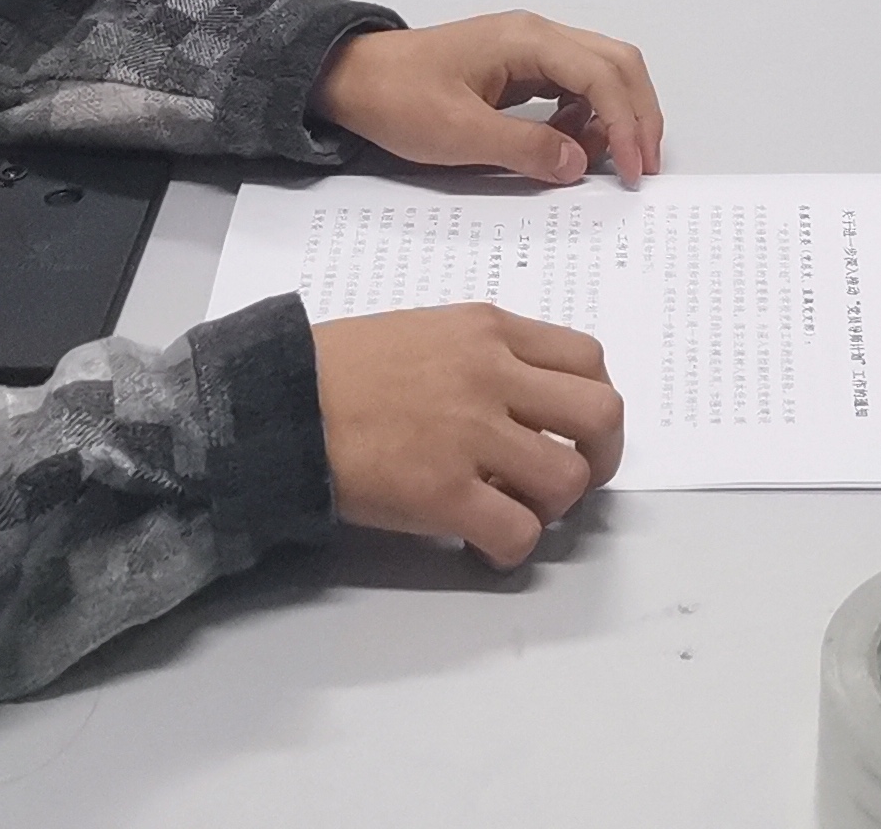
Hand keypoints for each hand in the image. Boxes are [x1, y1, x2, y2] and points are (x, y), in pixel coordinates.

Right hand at [312, 306, 623, 567]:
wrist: (279, 401)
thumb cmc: (343, 367)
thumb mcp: (428, 330)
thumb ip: (485, 355)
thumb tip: (526, 403)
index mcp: (490, 330)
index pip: (587, 359)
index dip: (593, 403)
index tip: (574, 430)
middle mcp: (493, 375)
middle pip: (600, 415)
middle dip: (600, 457)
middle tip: (567, 481)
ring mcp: (471, 434)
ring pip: (569, 479)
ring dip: (553, 507)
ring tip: (515, 512)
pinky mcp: (443, 493)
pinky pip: (518, 533)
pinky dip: (512, 549)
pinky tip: (481, 545)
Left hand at [314, 14, 666, 187]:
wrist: (352, 78)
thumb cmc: (398, 99)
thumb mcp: (458, 134)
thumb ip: (524, 149)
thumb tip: (579, 164)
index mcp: (528, 40)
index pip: (602, 76)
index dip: (626, 123)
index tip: (632, 172)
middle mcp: (537, 35)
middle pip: (616, 63)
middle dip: (638, 114)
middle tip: (642, 167)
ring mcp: (529, 48)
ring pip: (599, 72)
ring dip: (615, 114)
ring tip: (606, 162)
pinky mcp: (518, 67)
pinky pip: (572, 85)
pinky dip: (586, 115)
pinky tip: (569, 145)